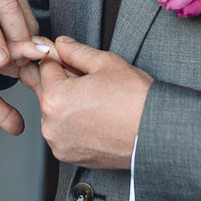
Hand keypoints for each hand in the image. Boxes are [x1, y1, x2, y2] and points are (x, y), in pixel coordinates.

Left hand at [17, 36, 152, 170]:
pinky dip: (72, 124)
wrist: (155, 135)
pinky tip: (94, 118)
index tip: (69, 58)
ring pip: (53, 112)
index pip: (45, 66)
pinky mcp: (68, 156)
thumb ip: (76, 51)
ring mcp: (59, 142)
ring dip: (66, 104)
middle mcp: (51, 124)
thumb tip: (61, 44)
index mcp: (55, 97)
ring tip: (96, 101)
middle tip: (90, 82)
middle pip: (46, 90)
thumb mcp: (107, 63)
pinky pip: (62, 132)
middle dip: (62, 82)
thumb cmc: (136, 101)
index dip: (59, 58)